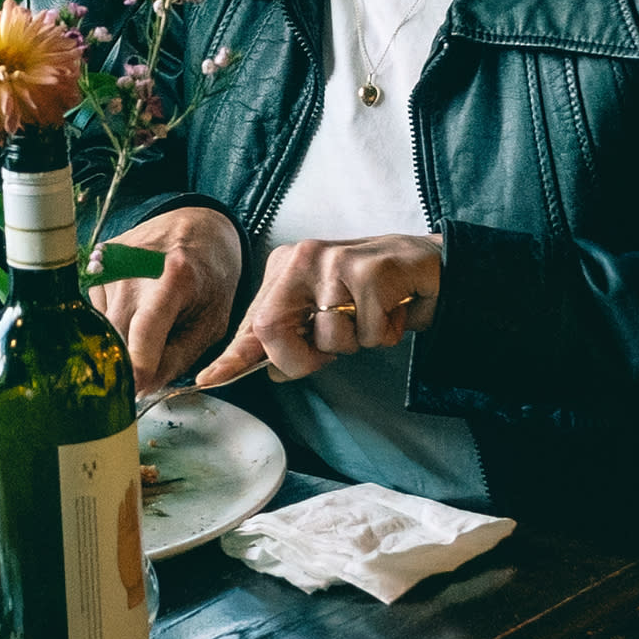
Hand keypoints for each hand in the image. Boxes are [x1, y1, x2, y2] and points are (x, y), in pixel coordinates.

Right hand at [99, 209, 239, 396]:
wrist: (196, 227)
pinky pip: (96, 310)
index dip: (138, 366)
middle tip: (143, 376)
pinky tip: (135, 307)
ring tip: (149, 326)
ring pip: (101, 326)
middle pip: (115, 334)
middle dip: (126, 363)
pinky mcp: (95, 264)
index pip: (145, 331)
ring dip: (120, 340)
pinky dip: (113, 321)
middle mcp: (134, 267)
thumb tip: (145, 387)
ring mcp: (110, 263)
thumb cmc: (209, 276)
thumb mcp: (212, 322)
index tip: (135, 390)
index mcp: (173, 278)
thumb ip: (180, 357)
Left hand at [192, 234, 447, 390]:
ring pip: (328, 337)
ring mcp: (335, 261)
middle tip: (330, 354)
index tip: (208, 379)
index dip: (233, 356)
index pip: (254, 320)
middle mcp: (303, 258)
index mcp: (285, 268)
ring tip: (370, 315)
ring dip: (356, 342)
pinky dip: (383, 333)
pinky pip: (367, 333)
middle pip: (272, 330)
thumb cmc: (373, 293)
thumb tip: (271, 370)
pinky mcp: (369, 272)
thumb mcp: (326, 314)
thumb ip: (296, 339)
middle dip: (302, 359)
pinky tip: (391, 308)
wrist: (430, 267)